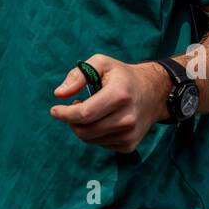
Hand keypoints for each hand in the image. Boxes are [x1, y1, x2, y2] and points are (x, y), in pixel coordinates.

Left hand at [48, 54, 170, 152]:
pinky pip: (100, 144)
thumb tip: (59, 94)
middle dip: (71, 121)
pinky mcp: (129, 145)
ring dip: (82, 127)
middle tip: (74, 106)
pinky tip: (101, 120)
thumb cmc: (122, 76)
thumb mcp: (101, 63)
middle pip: (85, 131)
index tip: (54, 110)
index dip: (64, 114)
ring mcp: (129, 134)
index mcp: (119, 95)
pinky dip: (94, 134)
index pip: (84, 114)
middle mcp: (127, 118)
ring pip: (90, 139)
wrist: (153, 92)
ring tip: (89, 111)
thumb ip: (78, 75)